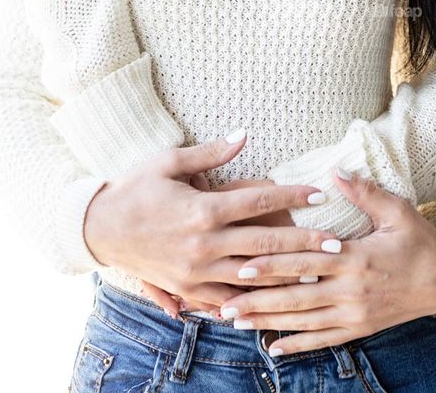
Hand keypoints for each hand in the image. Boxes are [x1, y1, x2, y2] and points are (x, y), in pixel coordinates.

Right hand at [83, 132, 335, 316]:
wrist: (99, 229)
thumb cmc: (135, 188)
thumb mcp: (169, 162)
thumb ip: (210, 153)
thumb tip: (243, 135)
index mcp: (202, 210)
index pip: (258, 202)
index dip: (291, 197)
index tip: (318, 195)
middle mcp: (203, 245)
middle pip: (265, 246)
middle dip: (303, 244)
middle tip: (336, 243)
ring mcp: (196, 272)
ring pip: (252, 278)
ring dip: (287, 277)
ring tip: (317, 274)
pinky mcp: (187, 289)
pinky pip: (226, 299)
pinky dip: (253, 300)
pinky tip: (276, 300)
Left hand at [212, 169, 435, 355]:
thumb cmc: (419, 241)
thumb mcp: (398, 210)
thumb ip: (365, 192)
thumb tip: (336, 171)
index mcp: (356, 258)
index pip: (306, 261)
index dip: (272, 264)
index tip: (241, 265)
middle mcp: (351, 290)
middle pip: (296, 296)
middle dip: (258, 299)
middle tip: (224, 303)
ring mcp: (354, 314)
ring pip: (303, 321)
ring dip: (268, 322)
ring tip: (236, 322)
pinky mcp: (359, 329)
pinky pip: (323, 340)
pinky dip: (296, 345)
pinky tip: (272, 348)